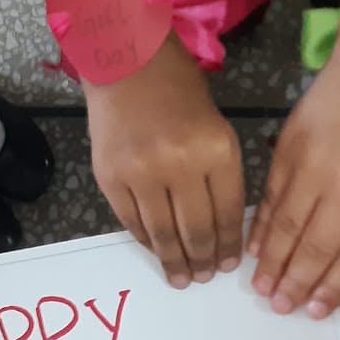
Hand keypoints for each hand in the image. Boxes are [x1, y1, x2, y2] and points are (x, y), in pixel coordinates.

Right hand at [86, 40, 243, 287]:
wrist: (127, 60)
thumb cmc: (178, 89)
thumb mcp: (216, 126)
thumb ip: (220, 174)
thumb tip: (222, 227)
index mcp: (216, 150)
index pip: (228, 213)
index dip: (228, 245)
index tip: (228, 264)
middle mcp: (180, 165)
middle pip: (196, 230)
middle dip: (202, 260)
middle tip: (203, 278)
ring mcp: (141, 173)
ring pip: (162, 234)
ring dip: (174, 260)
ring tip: (181, 277)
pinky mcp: (111, 178)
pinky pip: (132, 222)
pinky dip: (146, 241)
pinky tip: (156, 249)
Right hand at [247, 43, 339, 317]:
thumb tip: (334, 262)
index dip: (331, 286)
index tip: (311, 310)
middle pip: (316, 246)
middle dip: (295, 281)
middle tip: (277, 306)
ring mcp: (314, 168)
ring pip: (288, 226)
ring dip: (273, 261)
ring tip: (262, 286)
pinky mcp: (288, 150)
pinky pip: (272, 197)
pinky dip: (263, 226)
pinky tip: (255, 246)